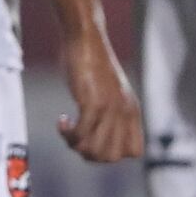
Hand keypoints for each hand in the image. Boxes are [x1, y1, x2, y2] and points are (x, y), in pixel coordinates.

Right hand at [58, 25, 141, 164]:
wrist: (86, 40)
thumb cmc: (93, 63)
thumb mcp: (110, 90)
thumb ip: (112, 110)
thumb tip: (99, 131)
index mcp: (132, 112)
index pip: (133, 151)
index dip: (112, 153)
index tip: (95, 139)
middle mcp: (124, 113)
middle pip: (111, 157)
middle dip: (90, 154)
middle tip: (76, 139)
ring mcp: (109, 108)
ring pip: (95, 150)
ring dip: (76, 146)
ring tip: (68, 130)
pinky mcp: (91, 102)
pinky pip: (80, 133)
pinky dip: (67, 133)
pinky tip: (62, 120)